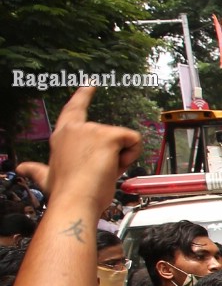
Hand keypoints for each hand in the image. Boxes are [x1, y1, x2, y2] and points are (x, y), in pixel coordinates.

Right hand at [18, 88, 141, 225]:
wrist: (74, 200)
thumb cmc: (65, 191)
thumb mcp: (46, 177)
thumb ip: (36, 170)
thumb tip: (22, 168)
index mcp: (62, 136)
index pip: (73, 110)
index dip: (82, 96)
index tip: (90, 85)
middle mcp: (76, 128)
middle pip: (109, 135)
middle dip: (113, 154)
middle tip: (100, 171)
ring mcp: (92, 129)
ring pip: (123, 140)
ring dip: (121, 158)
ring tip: (104, 172)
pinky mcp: (108, 135)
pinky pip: (134, 141)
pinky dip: (132, 155)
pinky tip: (116, 167)